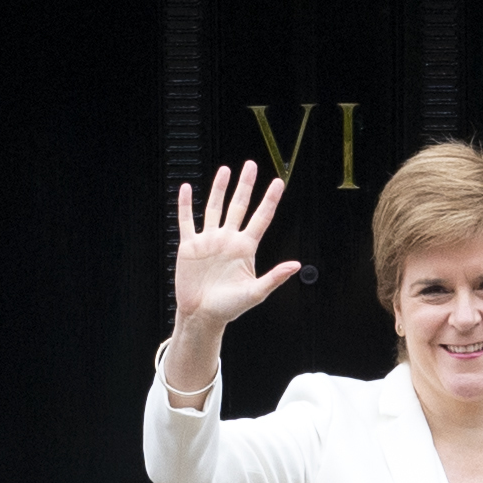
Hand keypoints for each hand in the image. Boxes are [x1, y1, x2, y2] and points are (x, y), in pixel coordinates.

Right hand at [175, 160, 300, 327]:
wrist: (201, 316)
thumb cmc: (229, 308)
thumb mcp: (255, 293)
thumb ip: (274, 278)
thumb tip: (296, 265)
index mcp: (245, 248)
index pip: (261, 218)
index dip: (269, 200)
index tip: (278, 182)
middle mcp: (228, 240)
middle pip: (238, 206)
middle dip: (245, 185)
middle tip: (250, 166)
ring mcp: (209, 241)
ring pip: (214, 208)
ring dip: (219, 189)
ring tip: (225, 170)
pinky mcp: (189, 246)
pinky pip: (187, 221)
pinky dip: (185, 205)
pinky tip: (186, 189)